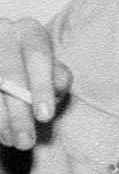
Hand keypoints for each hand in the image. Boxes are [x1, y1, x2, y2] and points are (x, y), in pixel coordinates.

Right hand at [0, 18, 71, 149]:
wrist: (7, 52)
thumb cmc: (34, 64)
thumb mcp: (51, 65)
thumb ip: (57, 75)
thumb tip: (58, 85)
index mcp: (29, 31)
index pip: (37, 56)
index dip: (41, 87)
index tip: (45, 117)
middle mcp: (3, 34)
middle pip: (10, 76)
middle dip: (18, 113)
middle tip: (27, 141)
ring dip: (2, 120)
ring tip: (13, 142)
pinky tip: (1, 134)